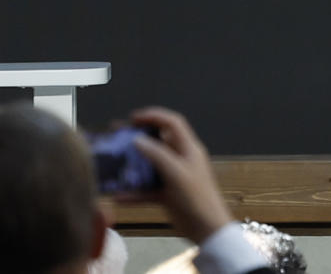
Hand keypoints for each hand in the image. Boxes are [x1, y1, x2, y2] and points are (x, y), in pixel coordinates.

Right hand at [127, 107, 234, 243]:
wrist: (205, 227)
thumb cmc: (197, 198)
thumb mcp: (177, 173)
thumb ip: (158, 155)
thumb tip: (138, 140)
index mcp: (188, 149)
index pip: (172, 123)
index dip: (154, 116)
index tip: (133, 118)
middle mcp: (180, 159)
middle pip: (157, 142)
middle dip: (137, 139)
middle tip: (116, 137)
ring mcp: (172, 176)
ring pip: (149, 166)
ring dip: (132, 166)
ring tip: (112, 164)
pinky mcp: (166, 194)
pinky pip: (146, 189)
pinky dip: (133, 191)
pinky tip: (118, 196)